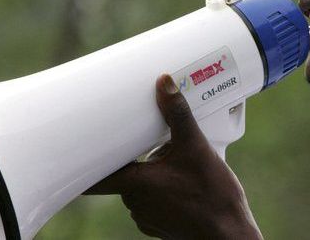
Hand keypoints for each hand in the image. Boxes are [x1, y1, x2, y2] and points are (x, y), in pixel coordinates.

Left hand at [84, 74, 262, 239]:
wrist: (229, 233)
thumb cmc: (212, 196)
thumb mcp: (196, 146)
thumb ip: (178, 114)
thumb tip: (165, 84)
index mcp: (136, 183)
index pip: (95, 177)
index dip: (85, 162)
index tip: (80, 146)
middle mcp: (135, 203)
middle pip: (123, 173)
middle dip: (134, 155)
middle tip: (145, 137)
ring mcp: (146, 217)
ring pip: (138, 186)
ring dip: (148, 172)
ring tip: (170, 158)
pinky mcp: (160, 224)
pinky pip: (151, 200)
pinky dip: (160, 188)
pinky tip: (180, 181)